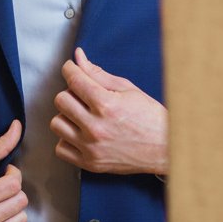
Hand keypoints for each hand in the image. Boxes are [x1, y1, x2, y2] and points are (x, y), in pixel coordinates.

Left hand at [51, 47, 167, 175]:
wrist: (165, 148)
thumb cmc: (149, 117)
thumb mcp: (127, 89)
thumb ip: (98, 73)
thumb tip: (78, 57)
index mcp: (106, 105)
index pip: (74, 79)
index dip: (69, 69)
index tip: (71, 68)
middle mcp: (95, 127)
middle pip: (61, 100)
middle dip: (70, 92)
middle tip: (83, 94)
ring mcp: (91, 147)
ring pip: (57, 124)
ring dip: (67, 115)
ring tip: (82, 115)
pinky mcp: (90, 164)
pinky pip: (61, 149)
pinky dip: (67, 139)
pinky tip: (80, 133)